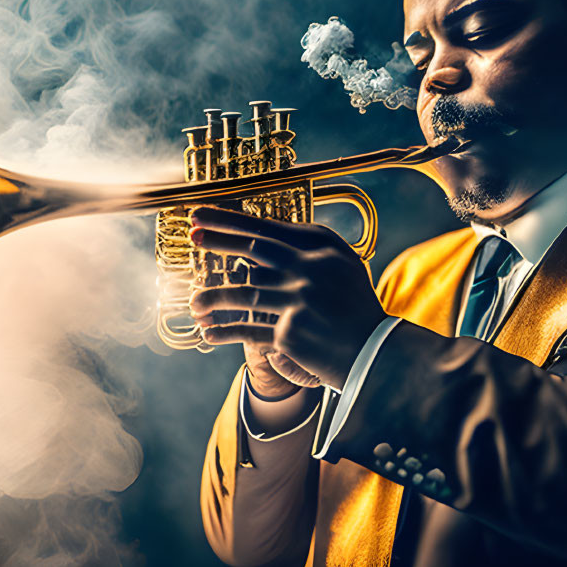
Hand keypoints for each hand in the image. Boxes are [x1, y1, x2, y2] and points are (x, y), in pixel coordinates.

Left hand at [187, 207, 387, 390]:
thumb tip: (261, 237)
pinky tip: (208, 332)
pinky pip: (248, 328)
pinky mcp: (290, 331)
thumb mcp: (341, 265)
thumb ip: (308, 249)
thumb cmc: (354, 306)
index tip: (202, 215)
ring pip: (243, 291)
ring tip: (195, 302)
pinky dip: (225, 331)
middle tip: (191, 235)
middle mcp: (309, 268)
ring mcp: (299, 299)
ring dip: (213, 296)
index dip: (231, 220)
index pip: (268, 227)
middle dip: (217, 240)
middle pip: (253, 248)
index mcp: (322, 247)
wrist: (374, 350)